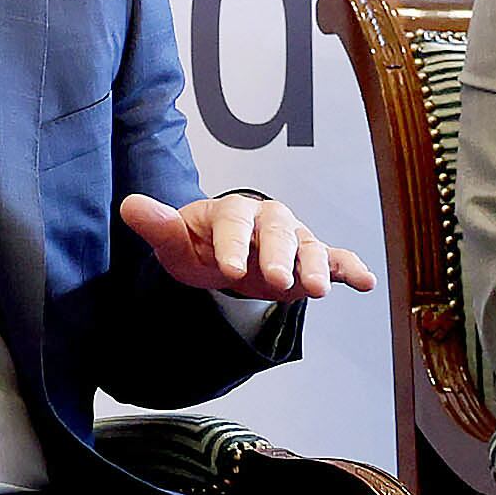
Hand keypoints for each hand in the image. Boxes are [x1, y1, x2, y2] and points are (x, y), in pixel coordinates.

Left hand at [117, 191, 371, 301]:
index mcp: (231, 211)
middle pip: (277, 230)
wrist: (223, 254)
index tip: (227, 268)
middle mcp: (267, 219)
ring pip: (308, 245)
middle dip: (278, 255)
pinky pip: (335, 258)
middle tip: (275, 279)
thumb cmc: (199, 245)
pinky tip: (365, 282)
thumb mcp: (176, 243)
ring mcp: (293, 237)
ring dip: (315, 265)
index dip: (231, 243)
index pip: (233, 222)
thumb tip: (130, 205)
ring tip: (317, 289)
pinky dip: (350, 268)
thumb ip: (159, 226)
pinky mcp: (311, 257)